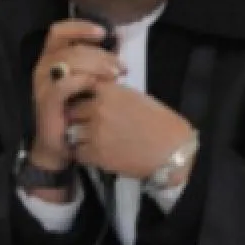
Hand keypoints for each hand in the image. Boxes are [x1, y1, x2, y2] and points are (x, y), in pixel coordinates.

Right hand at [29, 20, 125, 172]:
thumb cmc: (78, 113)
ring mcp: (42, 86)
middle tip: (121, 67)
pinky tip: (97, 87)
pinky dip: (82, 81)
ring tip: (115, 76)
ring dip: (95, 65)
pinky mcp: (45, 103)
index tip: (104, 32)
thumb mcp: (89, 82)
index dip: (80, 27)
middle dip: (100, 53)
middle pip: (70, 47)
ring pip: (66, 61)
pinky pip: (62, 84)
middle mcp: (43, 69)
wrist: (62, 146)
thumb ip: (97, 63)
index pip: (59, 32)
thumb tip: (118, 42)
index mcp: (51, 60)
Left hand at [66, 83, 195, 182]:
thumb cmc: (161, 124)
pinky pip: (78, 152)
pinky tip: (97, 154)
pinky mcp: (95, 153)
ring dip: (79, 137)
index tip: (85, 106)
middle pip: (72, 111)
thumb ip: (113, 95)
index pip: (80, 89)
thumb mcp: (137, 98)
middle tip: (87, 126)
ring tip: (92, 142)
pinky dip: (85, 155)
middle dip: (78, 119)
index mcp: (109, 92)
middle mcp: (98, 109)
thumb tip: (95, 94)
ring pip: (72, 132)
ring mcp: (95, 131)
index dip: (81, 98)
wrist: (173, 152)